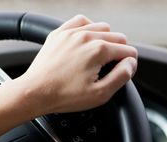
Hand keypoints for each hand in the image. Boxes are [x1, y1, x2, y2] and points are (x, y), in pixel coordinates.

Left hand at [17, 14, 137, 114]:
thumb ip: (121, 76)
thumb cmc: (65, 95)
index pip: (128, 51)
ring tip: (100, 58)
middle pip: (118, 37)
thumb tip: (131, 63)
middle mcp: (86, 36)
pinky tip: (88, 42)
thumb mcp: (100, 94)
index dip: (129, 65)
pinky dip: (88, 29)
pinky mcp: (60, 33)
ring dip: (106, 40)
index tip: (122, 74)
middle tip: (111, 69)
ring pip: (102, 27)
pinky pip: (82, 21)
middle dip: (119, 52)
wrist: (35, 92)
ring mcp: (72, 32)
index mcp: (98, 50)